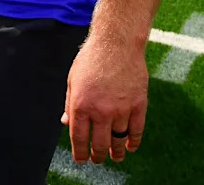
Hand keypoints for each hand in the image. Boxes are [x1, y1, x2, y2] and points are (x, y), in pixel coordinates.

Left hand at [62, 35, 148, 164]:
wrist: (116, 42)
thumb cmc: (91, 59)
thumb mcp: (72, 80)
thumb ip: (69, 104)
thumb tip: (65, 123)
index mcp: (81, 104)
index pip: (79, 138)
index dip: (80, 153)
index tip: (81, 160)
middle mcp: (101, 110)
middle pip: (100, 144)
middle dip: (98, 156)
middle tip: (97, 160)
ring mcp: (121, 109)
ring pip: (119, 140)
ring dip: (116, 153)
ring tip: (114, 157)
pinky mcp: (138, 104)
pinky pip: (136, 130)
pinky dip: (134, 142)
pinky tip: (130, 147)